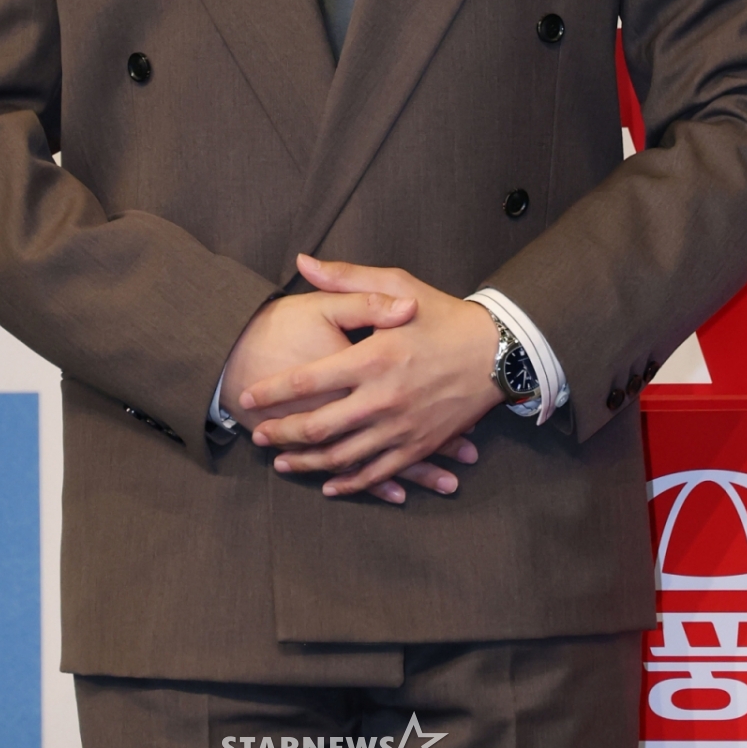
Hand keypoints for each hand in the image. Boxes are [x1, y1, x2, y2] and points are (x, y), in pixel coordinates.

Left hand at [240, 255, 502, 500]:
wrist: (497, 352)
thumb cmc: (444, 315)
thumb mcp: (397, 285)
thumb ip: (346, 278)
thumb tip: (303, 262)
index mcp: (373, 357)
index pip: (308, 380)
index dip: (272, 392)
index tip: (249, 397)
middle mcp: (382, 397)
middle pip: (318, 426)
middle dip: (281, 433)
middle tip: (257, 434)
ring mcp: (401, 427)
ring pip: (342, 456)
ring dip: (307, 462)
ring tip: (280, 461)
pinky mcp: (419, 446)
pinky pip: (377, 472)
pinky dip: (349, 482)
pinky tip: (329, 485)